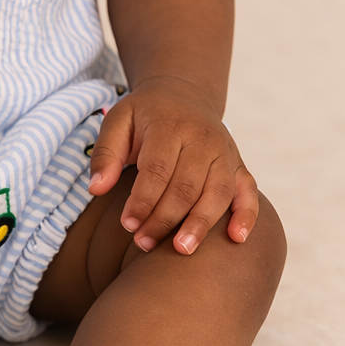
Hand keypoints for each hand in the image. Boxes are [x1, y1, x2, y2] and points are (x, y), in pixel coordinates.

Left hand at [86, 76, 258, 253]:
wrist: (183, 95)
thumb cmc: (145, 116)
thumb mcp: (118, 121)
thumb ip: (105, 154)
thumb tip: (96, 189)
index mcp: (171, 125)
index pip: (158, 169)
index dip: (143, 200)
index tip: (127, 224)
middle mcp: (203, 138)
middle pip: (187, 186)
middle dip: (165, 219)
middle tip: (143, 243)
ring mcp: (226, 152)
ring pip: (218, 193)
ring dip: (200, 224)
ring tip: (180, 250)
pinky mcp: (239, 165)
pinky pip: (248, 191)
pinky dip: (246, 215)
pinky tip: (236, 239)